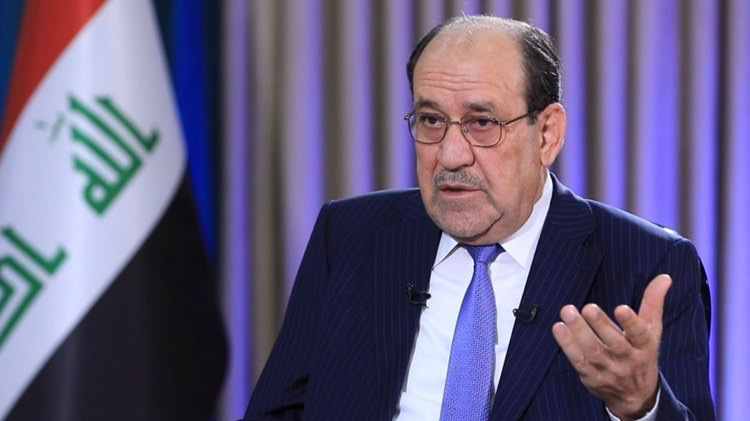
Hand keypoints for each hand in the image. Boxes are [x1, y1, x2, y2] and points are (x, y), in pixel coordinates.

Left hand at [551, 274, 671, 419]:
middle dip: (601, 325)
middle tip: (588, 308)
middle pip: (614, 343)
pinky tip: (559, 328)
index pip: (639, 334)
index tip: (621, 308)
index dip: (631, 322)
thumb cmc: (642, 354)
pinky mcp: (591, 376)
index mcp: (644, 346)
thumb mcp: (652, 331)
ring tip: (567, 311)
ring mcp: (608, 369)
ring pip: (593, 351)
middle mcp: (627, 359)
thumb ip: (654, 302)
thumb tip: (664, 277)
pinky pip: (578, 360)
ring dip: (579, 331)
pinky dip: (567, 345)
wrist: (635, 396)